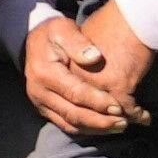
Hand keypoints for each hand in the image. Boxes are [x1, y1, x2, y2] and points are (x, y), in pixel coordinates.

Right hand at [19, 5, 149, 138]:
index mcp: (44, 72)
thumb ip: (78, 41)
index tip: (119, 106)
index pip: (75, 93)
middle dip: (100, 121)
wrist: (34, 40)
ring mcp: (40, 103)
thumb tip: (94, 57)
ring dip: (95, 129)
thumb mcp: (63, 28)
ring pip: (70, 124)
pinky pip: (66, 125)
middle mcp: (39, 92)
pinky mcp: (45, 109)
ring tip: (118, 127)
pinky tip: (104, 128)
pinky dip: (86, 129)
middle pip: (73, 114)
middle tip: (123, 123)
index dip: (97, 102)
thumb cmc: (53, 33)